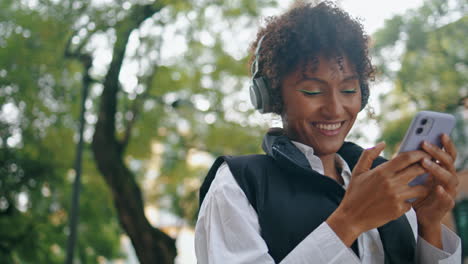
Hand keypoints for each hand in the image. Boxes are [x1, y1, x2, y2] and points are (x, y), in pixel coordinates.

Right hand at [327, 142, 429, 246]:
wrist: (351, 217)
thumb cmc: (354, 193)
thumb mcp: (358, 171)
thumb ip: (368, 154)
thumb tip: (382, 143)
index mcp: (381, 172)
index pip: (406, 158)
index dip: (418, 154)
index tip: (424, 153)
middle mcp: (391, 183)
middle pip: (418, 170)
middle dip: (427, 166)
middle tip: (430, 165)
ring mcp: (396, 197)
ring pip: (421, 188)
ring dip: (424, 184)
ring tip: (423, 182)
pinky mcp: (398, 210)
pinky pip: (413, 202)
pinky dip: (412, 199)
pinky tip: (409, 197)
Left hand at [412, 134, 458, 248]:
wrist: (419, 215)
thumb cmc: (414, 191)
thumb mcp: (412, 175)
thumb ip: (412, 163)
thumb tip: (406, 146)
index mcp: (442, 169)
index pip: (447, 153)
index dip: (446, 144)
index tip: (440, 133)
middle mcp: (448, 178)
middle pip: (448, 162)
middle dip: (437, 152)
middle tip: (424, 143)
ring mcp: (449, 191)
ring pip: (449, 178)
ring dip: (437, 169)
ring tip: (425, 162)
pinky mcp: (445, 205)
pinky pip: (447, 199)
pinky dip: (443, 193)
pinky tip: (437, 188)